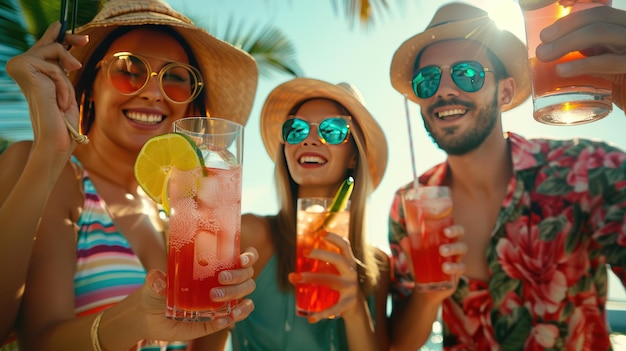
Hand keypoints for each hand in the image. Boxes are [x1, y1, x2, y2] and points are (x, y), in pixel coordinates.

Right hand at [5, 21, 87, 150]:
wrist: (56, 137)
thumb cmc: (62, 117)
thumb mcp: (63, 83)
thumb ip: (60, 63)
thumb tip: (66, 41)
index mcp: (28, 70)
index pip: (43, 47)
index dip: (56, 35)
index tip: (65, 25)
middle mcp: (18, 65)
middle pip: (50, 44)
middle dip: (69, 41)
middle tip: (85, 39)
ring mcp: (18, 66)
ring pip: (55, 53)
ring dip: (66, 77)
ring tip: (64, 98)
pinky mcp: (24, 68)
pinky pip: (55, 67)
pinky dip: (63, 85)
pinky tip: (59, 102)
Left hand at [139, 247, 257, 340]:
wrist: (150, 317)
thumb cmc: (157, 291)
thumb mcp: (154, 281)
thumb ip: (156, 279)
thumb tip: (162, 283)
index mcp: (216, 266)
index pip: (244, 257)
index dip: (249, 256)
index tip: (241, 259)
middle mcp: (224, 282)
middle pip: (247, 276)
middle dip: (238, 276)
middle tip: (221, 278)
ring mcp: (224, 301)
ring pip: (245, 295)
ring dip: (237, 295)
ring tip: (218, 299)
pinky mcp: (218, 320)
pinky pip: (235, 317)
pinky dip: (235, 316)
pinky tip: (225, 317)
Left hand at [288, 232, 359, 322]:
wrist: (355, 308)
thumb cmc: (338, 286)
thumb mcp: (333, 274)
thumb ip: (317, 271)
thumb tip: (290, 275)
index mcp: (348, 262)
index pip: (344, 246)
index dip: (334, 238)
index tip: (321, 232)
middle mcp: (351, 273)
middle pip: (338, 260)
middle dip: (321, 254)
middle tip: (305, 252)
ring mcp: (351, 288)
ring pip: (331, 281)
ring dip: (312, 278)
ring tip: (295, 278)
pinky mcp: (348, 303)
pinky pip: (334, 308)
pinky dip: (321, 314)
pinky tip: (311, 318)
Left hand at [412, 224, 465, 304]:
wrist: (426, 288)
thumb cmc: (422, 265)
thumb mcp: (413, 256)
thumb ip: (408, 249)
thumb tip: (405, 240)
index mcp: (444, 238)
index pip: (452, 227)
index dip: (452, 225)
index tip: (444, 228)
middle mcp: (453, 246)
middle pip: (460, 234)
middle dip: (455, 232)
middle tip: (446, 233)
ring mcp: (456, 259)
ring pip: (462, 249)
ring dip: (453, 248)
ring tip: (442, 252)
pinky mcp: (458, 272)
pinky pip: (461, 267)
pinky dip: (454, 267)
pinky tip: (445, 268)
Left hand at [536, 6, 625, 107]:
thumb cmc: (622, 87)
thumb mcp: (605, 64)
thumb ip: (590, 52)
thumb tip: (553, 48)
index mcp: (624, 27)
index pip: (599, 12)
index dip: (571, 18)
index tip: (547, 33)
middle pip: (598, 17)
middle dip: (565, 27)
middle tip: (542, 42)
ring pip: (600, 32)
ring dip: (566, 42)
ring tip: (544, 55)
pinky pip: (607, 61)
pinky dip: (581, 64)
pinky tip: (561, 71)